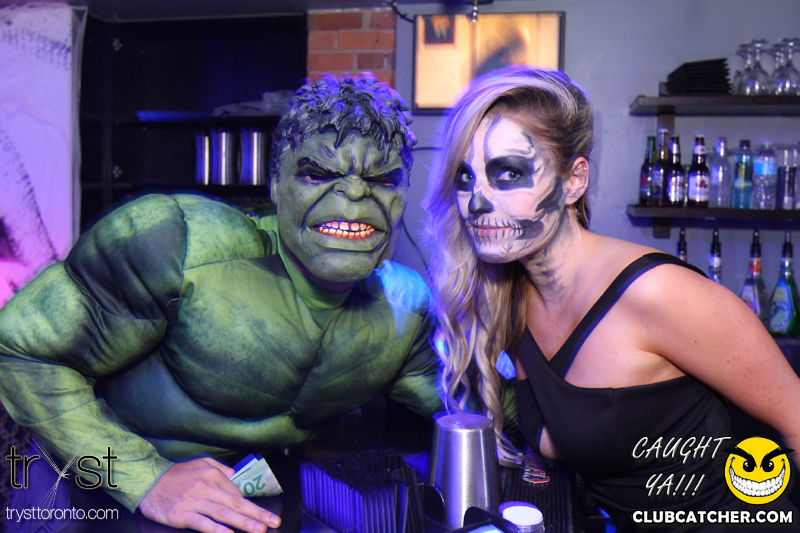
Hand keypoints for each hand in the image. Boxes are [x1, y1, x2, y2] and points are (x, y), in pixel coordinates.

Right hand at [139, 457, 280, 532]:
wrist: (147, 480)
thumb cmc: (176, 474)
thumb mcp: (201, 463)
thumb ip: (221, 469)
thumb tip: (237, 478)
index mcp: (213, 474)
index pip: (236, 492)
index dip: (249, 505)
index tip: (262, 515)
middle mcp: (206, 487)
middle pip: (236, 503)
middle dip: (257, 513)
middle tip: (273, 522)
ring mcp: (194, 501)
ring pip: (224, 513)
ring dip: (244, 522)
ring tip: (259, 529)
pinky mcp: (182, 515)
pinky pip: (203, 523)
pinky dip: (217, 529)